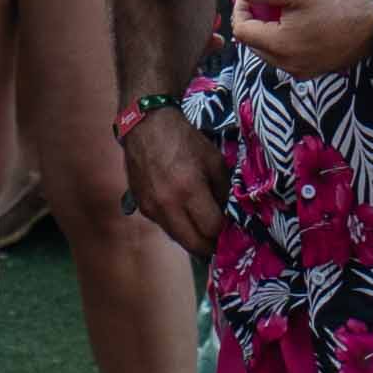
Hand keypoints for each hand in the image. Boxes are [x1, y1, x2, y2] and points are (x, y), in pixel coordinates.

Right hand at [120, 102, 226, 251]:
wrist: (145, 126)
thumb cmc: (184, 140)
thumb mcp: (214, 160)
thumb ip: (223, 190)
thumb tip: (227, 212)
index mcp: (189, 189)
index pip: (212, 228)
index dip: (224, 232)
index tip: (230, 228)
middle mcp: (168, 204)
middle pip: (194, 245)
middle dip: (210, 246)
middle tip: (219, 240)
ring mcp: (152, 208)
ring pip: (178, 239)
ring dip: (193, 238)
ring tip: (203, 227)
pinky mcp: (142, 207)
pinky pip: (165, 227)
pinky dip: (178, 226)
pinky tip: (184, 214)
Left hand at [230, 0, 372, 74]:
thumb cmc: (338, 4)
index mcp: (279, 46)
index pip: (242, 30)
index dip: (241, 9)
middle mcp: (285, 65)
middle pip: (252, 43)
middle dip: (253, 20)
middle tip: (266, 0)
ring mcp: (299, 72)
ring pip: (267, 52)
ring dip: (267, 31)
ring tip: (282, 11)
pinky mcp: (311, 72)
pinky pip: (284, 58)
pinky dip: (282, 42)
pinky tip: (296, 25)